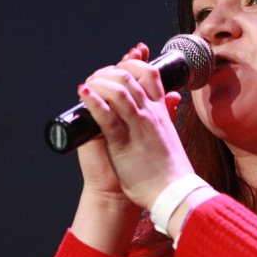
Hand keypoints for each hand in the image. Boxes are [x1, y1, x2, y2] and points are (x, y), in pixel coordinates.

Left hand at [78, 44, 194, 209]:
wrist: (172, 194)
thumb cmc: (169, 169)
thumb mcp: (170, 134)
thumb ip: (169, 114)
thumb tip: (172, 98)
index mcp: (160, 112)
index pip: (149, 74)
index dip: (132, 63)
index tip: (120, 63)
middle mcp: (150, 114)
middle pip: (130, 78)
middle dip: (109, 72)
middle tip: (96, 79)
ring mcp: (138, 127)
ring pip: (119, 92)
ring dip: (99, 82)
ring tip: (87, 85)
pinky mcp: (124, 143)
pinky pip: (107, 116)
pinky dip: (93, 101)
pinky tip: (83, 93)